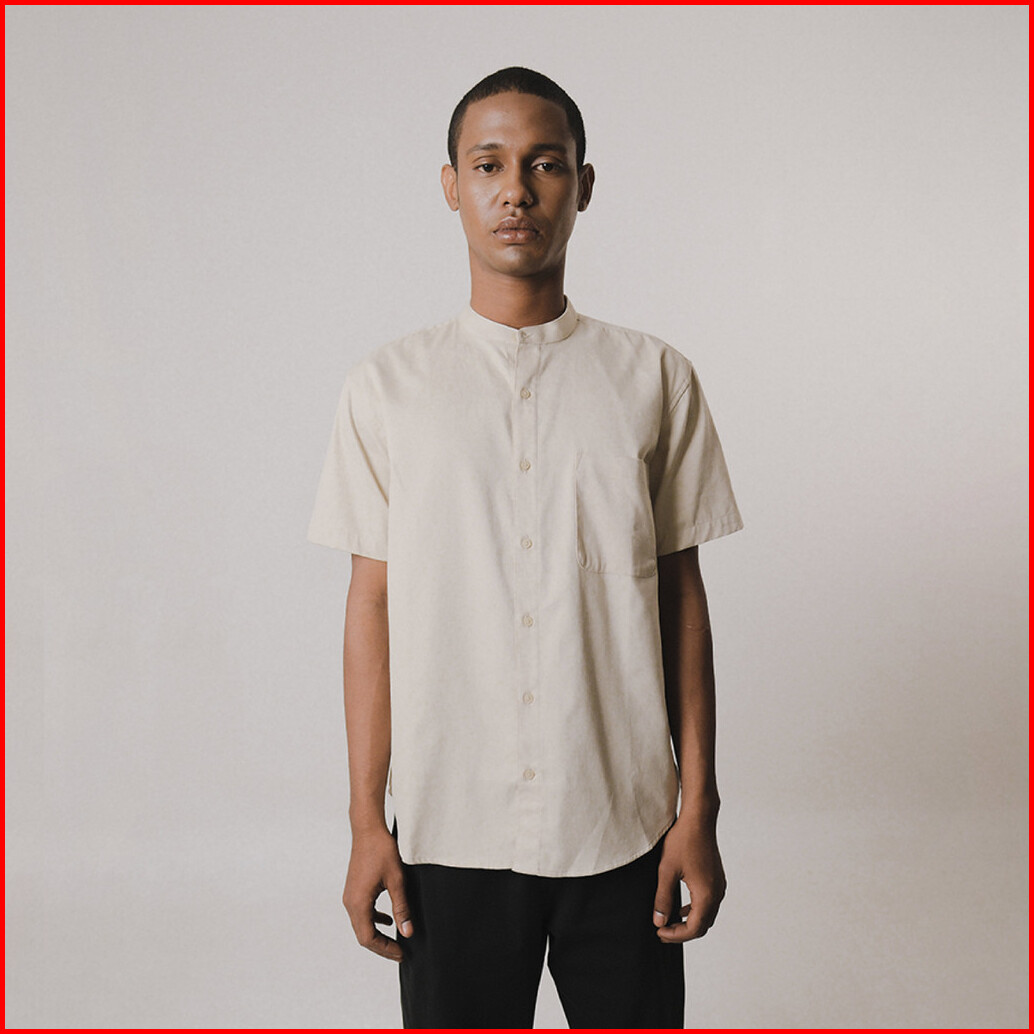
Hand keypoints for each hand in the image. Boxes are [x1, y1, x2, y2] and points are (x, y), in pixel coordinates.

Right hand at [342, 826, 412, 961]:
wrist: (368, 829)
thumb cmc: (382, 851)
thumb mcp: (397, 880)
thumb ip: (401, 908)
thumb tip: (408, 932)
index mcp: (358, 903)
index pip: (368, 938)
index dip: (385, 949)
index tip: (402, 953)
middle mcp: (350, 902)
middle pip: (363, 935)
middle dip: (382, 946)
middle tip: (401, 952)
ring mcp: (350, 896)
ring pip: (362, 924)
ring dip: (378, 934)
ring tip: (397, 940)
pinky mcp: (354, 889)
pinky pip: (363, 912)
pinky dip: (375, 920)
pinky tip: (389, 919)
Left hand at [652, 815, 725, 942]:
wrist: (699, 819)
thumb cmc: (683, 841)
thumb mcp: (666, 870)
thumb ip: (663, 898)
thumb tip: (659, 922)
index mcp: (706, 895)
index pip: (694, 928)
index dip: (676, 935)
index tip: (659, 933)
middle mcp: (717, 893)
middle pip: (702, 925)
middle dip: (682, 932)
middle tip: (662, 931)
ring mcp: (719, 885)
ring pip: (706, 915)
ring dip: (689, 922)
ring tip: (668, 921)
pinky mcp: (716, 878)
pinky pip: (708, 903)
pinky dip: (695, 910)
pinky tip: (680, 907)